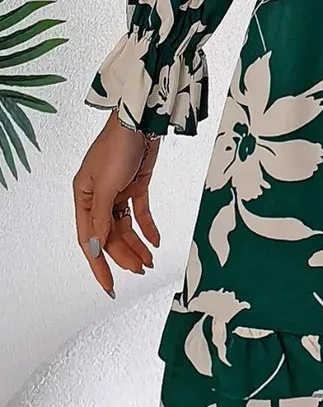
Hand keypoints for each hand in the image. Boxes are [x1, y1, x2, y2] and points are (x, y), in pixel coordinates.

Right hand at [73, 111, 160, 298]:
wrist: (140, 121)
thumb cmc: (117, 147)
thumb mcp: (107, 186)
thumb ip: (101, 218)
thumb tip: (96, 246)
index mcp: (83, 197)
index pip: (89, 239)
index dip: (98, 264)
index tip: (109, 285)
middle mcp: (98, 197)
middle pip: (109, 235)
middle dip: (124, 255)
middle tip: (140, 270)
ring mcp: (117, 192)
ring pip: (125, 227)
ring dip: (136, 244)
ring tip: (149, 260)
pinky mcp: (136, 185)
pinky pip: (140, 213)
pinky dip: (147, 227)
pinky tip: (155, 241)